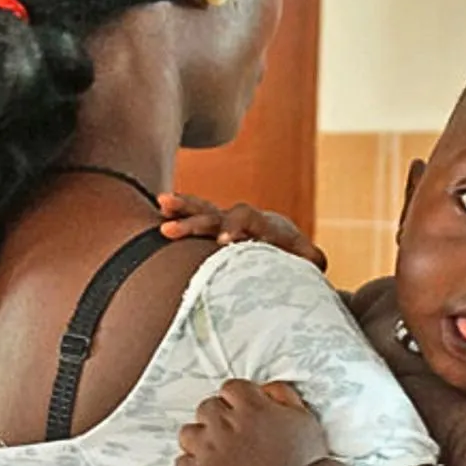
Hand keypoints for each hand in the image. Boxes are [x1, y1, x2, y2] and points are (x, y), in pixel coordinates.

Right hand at [157, 193, 326, 269]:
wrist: (280, 241)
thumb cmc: (294, 257)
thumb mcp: (307, 259)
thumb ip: (309, 259)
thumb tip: (311, 262)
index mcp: (263, 224)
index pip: (247, 220)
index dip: (235, 228)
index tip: (223, 243)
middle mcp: (239, 219)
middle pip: (216, 214)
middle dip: (194, 222)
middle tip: (170, 229)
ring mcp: (222, 222)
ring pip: (201, 211)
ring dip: (181, 208)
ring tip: (160, 203)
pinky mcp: (210, 228)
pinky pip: (193, 219)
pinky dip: (176, 215)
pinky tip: (154, 212)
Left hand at [177, 380, 329, 465]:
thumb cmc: (304, 460)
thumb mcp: (302, 417)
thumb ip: (281, 394)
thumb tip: (263, 387)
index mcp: (250, 407)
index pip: (230, 388)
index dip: (239, 400)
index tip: (246, 413)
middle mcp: (226, 425)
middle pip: (207, 407)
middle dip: (221, 418)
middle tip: (237, 436)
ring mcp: (210, 451)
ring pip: (188, 433)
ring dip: (202, 439)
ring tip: (220, 451)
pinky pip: (182, 463)